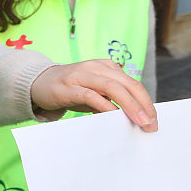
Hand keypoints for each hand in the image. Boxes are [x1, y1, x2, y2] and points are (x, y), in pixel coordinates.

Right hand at [30, 59, 157, 131]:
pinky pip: (91, 95)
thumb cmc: (70, 90)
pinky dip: (106, 106)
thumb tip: (135, 118)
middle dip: (143, 104)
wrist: (37, 83)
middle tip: (151, 124)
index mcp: (106, 67)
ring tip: (140, 122)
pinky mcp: (67, 87)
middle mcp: (95, 67)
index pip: (133, 83)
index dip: (146, 101)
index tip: (153, 120)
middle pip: (127, 84)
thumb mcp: (94, 91)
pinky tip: (114, 116)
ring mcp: (81, 76)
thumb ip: (112, 99)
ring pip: (113, 87)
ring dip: (130, 106)